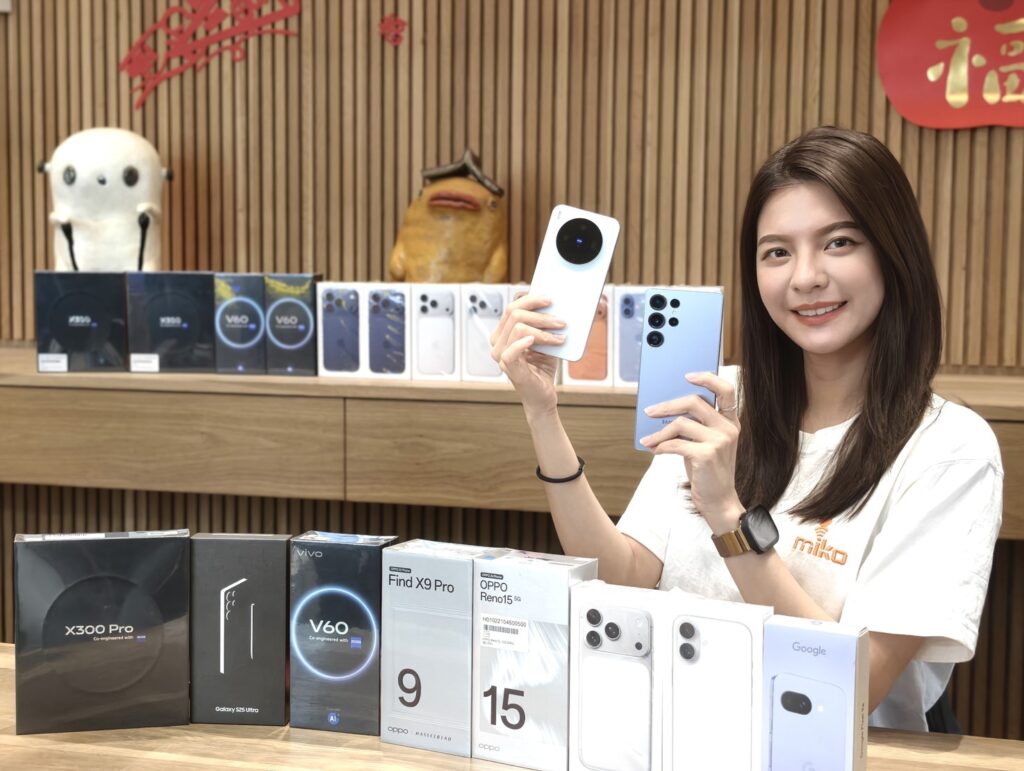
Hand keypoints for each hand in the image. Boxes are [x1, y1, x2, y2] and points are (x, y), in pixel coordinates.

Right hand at [489, 293, 564, 417]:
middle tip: (560, 321)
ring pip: (518, 328)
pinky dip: (523, 343)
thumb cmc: (541, 369)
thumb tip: (556, 307)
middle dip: (541, 315)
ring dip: (543, 329)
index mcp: (503, 333)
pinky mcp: (509, 368)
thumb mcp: (545, 342)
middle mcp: (498, 343)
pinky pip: (511, 351)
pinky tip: (535, 341)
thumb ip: (544, 325)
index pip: (511, 308)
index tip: (549, 299)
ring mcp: (501, 356)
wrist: (542, 395)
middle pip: (514, 314)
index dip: (530, 300)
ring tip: (560, 336)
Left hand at [638, 372, 743, 530]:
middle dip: (667, 405)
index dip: (707, 378)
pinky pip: (676, 443)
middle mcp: (728, 428)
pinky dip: (661, 446)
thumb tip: (663, 409)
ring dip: (660, 432)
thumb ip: (694, 425)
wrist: (719, 500)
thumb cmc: (708, 470)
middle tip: (650, 411)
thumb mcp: (704, 443)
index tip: (688, 375)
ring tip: (650, 439)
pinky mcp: (707, 455)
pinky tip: (654, 450)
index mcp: (731, 421)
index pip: (726, 390)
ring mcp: (720, 441)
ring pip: (681, 423)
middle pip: (694, 402)